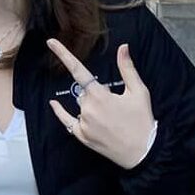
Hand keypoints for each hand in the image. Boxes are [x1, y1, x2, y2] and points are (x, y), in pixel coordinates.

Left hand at [47, 40, 156, 168]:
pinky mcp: (82, 136)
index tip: (50, 42)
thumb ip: (127, 68)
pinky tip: (53, 103)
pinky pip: (67, 121)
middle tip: (115, 105)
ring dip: (90, 106)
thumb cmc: (142, 120)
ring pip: (81, 105)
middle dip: (96, 93)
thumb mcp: (139, 92)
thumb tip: (122, 47)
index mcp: (100, 95)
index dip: (63, 54)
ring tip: (111, 118)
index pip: (77, 69)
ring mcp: (83, 124)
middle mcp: (87, 108)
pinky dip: (60, 112)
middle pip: (84, 91)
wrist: (144, 152)